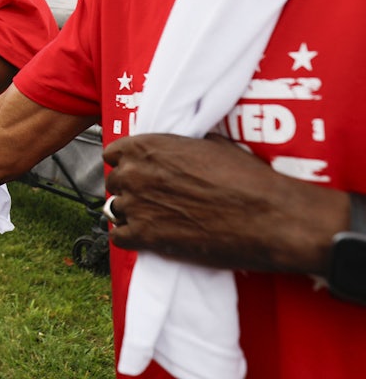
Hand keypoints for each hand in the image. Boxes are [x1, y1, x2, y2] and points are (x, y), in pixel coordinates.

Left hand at [104, 133, 342, 273]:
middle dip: (131, 189)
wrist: (269, 217)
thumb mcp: (211, 145)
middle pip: (115, 182)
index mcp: (148, 147)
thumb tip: (176, 149)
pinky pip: (119, 238)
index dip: (127, 163)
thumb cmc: (247, 179)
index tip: (138, 171)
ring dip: (131, 215)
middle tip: (152, 198)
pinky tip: (147, 238)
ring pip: (116, 210)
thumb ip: (180, 146)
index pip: (113, 153)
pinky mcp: (146, 238)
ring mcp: (138, 206)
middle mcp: (136, 174)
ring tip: (154, 219)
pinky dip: (130, 238)